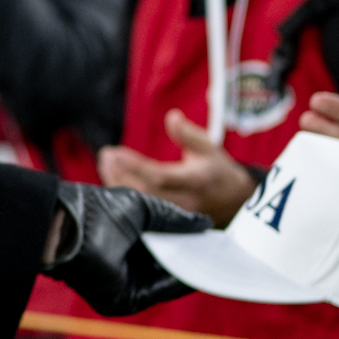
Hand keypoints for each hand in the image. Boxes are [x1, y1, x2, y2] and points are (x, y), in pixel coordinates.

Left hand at [50, 183, 210, 317]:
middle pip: (169, 268)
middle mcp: (126, 267)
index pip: (165, 249)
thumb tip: (204, 224)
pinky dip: (179, 283)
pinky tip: (200, 271)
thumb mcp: (142, 208)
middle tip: (227, 253)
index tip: (216, 241)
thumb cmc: (97, 210)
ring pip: (167, 281)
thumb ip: (174, 218)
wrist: (69, 226)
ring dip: (193, 272)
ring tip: (221, 260)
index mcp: (127, 244)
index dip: (190, 245)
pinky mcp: (123, 301)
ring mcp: (125, 285)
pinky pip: (158, 292)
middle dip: (196, 260)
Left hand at [98, 111, 258, 224]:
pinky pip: (141, 209)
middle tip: (106, 155)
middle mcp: (184, 201)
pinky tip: (112, 178)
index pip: (160, 176)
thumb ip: (188, 134)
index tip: (116, 153)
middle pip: (144, 192)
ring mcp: (175, 215)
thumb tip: (172, 117)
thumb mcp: (208, 147)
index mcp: (195, 180)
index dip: (136, 167)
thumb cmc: (217, 170)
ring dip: (118, 183)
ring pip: (139, 203)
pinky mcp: (167, 222)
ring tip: (105, 163)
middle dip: (121, 174)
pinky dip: (124, 193)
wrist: (232, 201)